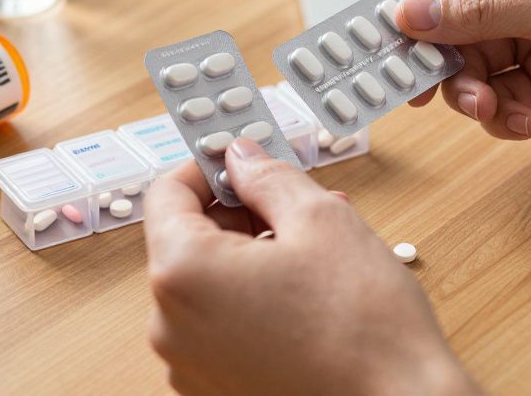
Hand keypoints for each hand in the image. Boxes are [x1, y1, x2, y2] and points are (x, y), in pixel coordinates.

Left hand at [144, 138, 478, 395]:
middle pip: (186, 242)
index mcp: (184, 274)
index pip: (165, 195)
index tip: (240, 161)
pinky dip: (253, 302)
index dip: (205, 168)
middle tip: (292, 204)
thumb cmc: (364, 327)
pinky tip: (305, 295)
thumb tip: (241, 158)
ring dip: (251, 257)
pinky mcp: (216, 390)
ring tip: (313, 251)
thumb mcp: (321, 219)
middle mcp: (171, 327)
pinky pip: (221, 328)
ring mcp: (190, 366)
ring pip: (208, 286)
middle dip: (237, 215)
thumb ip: (268, 177)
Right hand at [395, 0, 530, 145]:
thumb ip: (480, 13)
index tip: (380, 31)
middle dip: (436, 56)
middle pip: (451, 19)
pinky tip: (523, 124)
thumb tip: (412, 12)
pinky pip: (499, 96)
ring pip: (471, 64)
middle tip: (413, 87)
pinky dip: (500, 115)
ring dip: (471, 93)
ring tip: (489, 110)